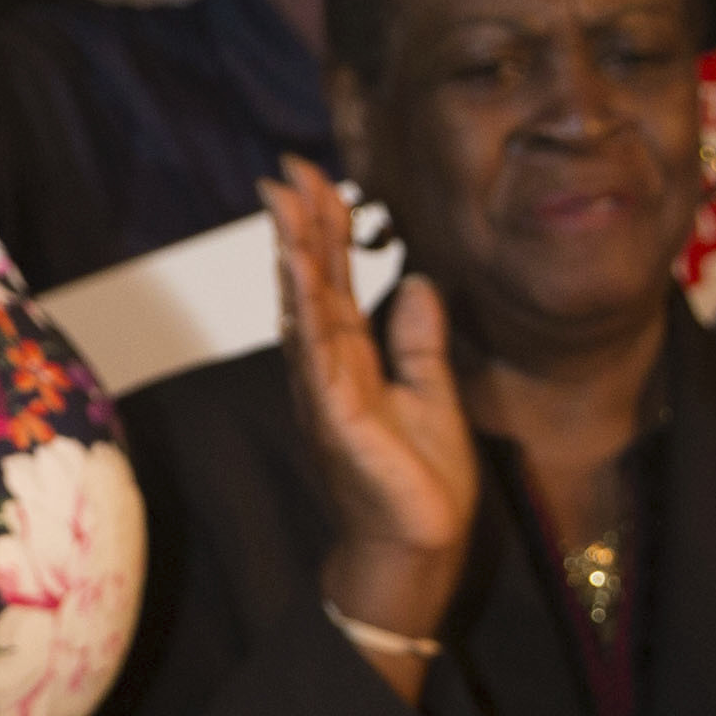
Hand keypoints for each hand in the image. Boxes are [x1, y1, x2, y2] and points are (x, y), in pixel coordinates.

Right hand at [270, 163, 472, 651]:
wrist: (419, 548)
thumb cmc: (418, 483)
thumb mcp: (431, 393)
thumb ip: (417, 339)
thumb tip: (417, 282)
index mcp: (349, 362)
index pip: (332, 281)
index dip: (323, 228)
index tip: (315, 178)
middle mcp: (326, 370)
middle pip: (309, 282)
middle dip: (299, 223)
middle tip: (287, 166)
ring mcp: (325, 392)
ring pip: (304, 307)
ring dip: (293, 250)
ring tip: (284, 198)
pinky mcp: (338, 418)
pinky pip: (318, 352)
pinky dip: (305, 306)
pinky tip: (299, 267)